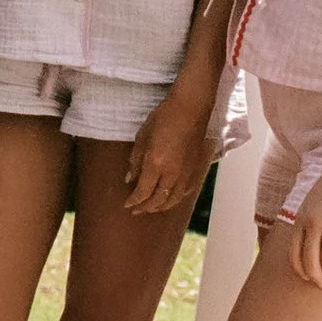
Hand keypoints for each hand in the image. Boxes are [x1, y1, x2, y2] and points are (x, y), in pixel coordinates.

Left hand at [123, 79, 216, 215]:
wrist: (190, 110)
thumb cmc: (162, 118)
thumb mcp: (142, 136)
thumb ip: (135, 161)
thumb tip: (129, 179)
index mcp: (156, 164)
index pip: (143, 192)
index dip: (134, 201)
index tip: (127, 205)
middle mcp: (172, 174)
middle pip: (158, 200)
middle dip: (145, 207)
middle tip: (136, 210)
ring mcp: (186, 174)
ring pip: (173, 200)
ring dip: (160, 207)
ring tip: (150, 208)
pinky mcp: (195, 171)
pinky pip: (184, 193)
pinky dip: (175, 200)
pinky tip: (169, 199)